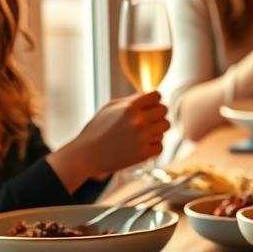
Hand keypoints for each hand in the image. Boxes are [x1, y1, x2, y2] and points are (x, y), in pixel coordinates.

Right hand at [50, 92, 168, 186]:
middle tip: (146, 120)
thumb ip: (131, 100)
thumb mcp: (110, 108)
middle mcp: (139, 121)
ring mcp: (142, 138)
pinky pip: (160, 145)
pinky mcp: (144, 153)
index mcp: (130, 107)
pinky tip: (141, 145)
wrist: (87, 155)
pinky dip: (153, 145)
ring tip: (143, 133)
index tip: (147, 106)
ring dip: (157, 129)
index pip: (157, 96)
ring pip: (165, 126)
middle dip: (156, 113)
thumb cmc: (97, 129)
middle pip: (164, 110)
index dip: (153, 100)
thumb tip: (152, 97)